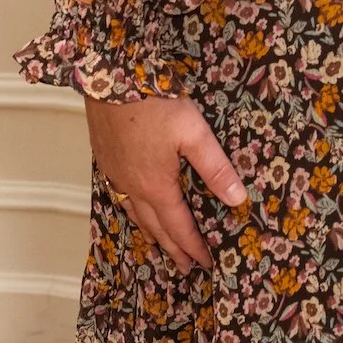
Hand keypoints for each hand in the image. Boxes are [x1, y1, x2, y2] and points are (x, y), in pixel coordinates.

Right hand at [85, 93, 246, 273]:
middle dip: (173, 249)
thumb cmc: (154, 102)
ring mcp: (115, 174)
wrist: (110, 75)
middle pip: (155, 228)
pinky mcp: (105, 159)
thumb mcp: (194, 133)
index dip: (194, 247)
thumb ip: (216, 168)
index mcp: (156, 186)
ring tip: (162, 246)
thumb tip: (237, 200)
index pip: (179, 227)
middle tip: (185, 267)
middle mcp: (132, 187)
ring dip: (152, 234)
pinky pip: (120, 198)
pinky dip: (133, 212)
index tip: (206, 263)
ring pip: (135, 215)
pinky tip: (136, 207)